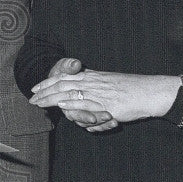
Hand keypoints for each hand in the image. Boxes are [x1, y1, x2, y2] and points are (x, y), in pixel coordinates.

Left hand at [30, 64, 179, 123]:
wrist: (152, 92)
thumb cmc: (134, 91)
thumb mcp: (111, 86)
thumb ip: (97, 90)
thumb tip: (86, 102)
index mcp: (93, 76)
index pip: (65, 77)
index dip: (48, 82)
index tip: (35, 87)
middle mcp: (94, 82)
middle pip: (63, 84)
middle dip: (44, 90)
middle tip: (31, 98)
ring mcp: (100, 92)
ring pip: (70, 92)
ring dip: (52, 97)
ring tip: (38, 102)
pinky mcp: (107, 103)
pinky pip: (87, 102)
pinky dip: (72, 103)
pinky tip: (61, 105)